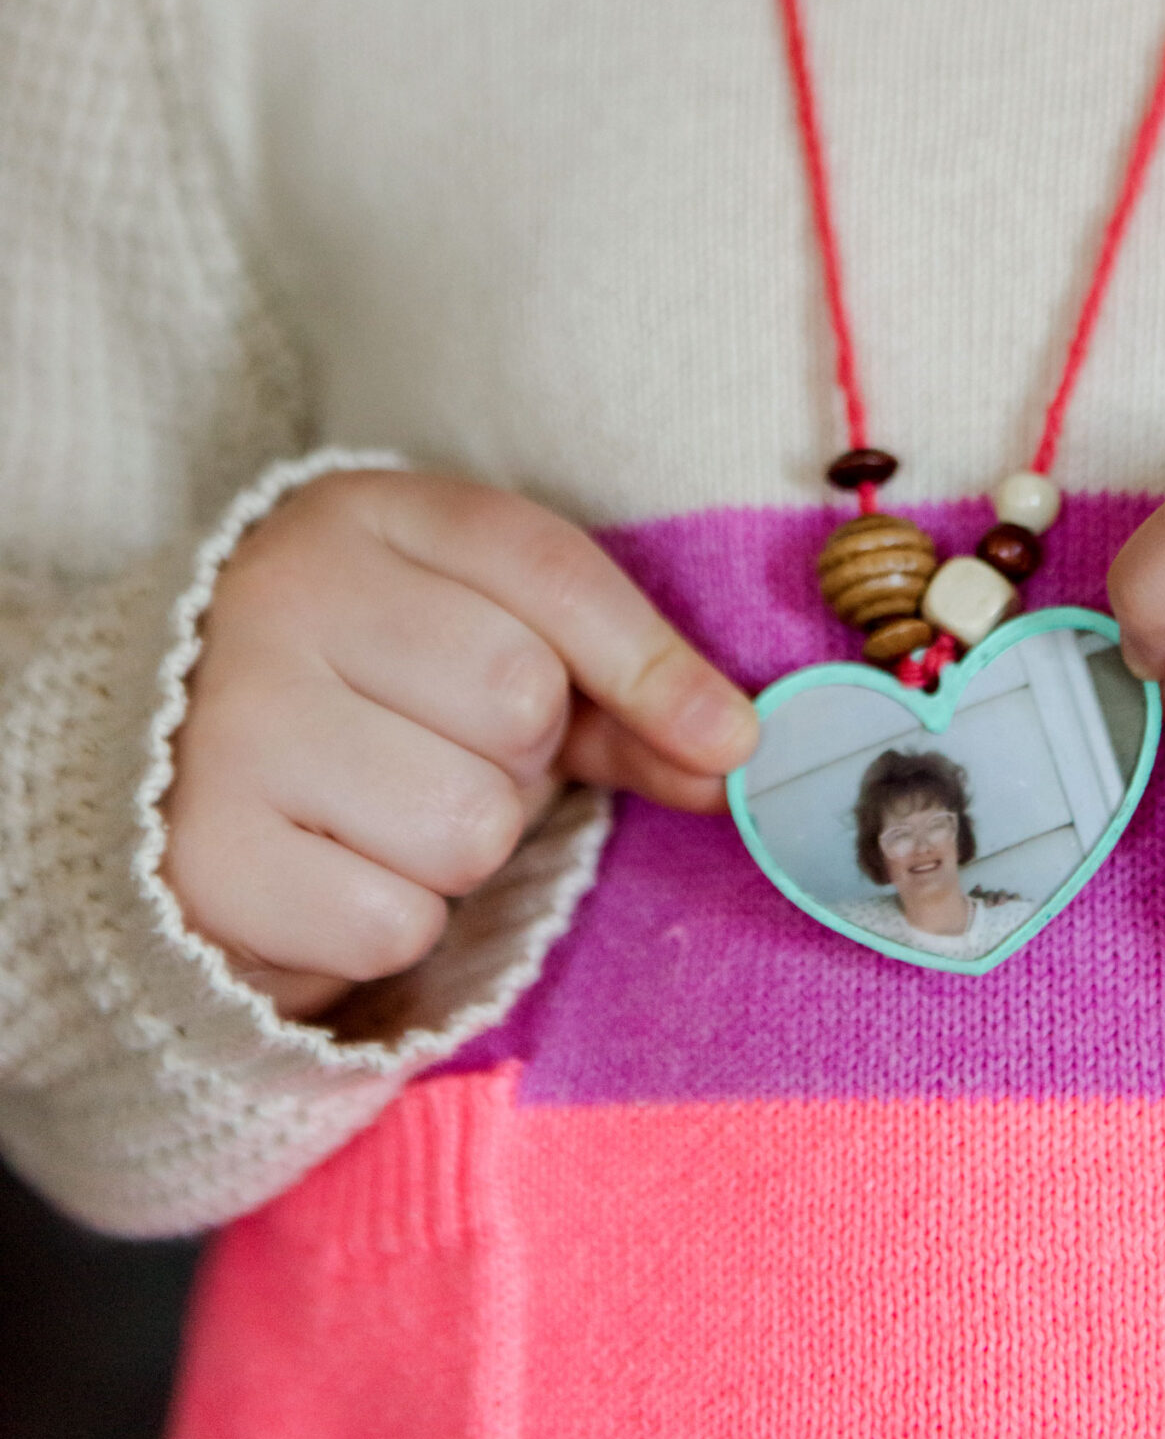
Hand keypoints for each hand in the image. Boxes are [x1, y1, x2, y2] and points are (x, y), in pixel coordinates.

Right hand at [164, 470, 756, 1017]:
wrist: (155, 782)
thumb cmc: (366, 702)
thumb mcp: (481, 646)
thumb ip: (615, 690)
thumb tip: (735, 748)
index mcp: (356, 516)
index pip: (543, 568)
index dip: (653, 662)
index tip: (725, 738)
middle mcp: (278, 597)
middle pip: (516, 696)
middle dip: (519, 756)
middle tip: (445, 752)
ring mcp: (230, 726)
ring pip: (466, 822)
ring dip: (459, 850)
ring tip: (384, 813)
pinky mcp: (207, 861)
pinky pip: (393, 922)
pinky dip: (389, 922)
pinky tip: (330, 872)